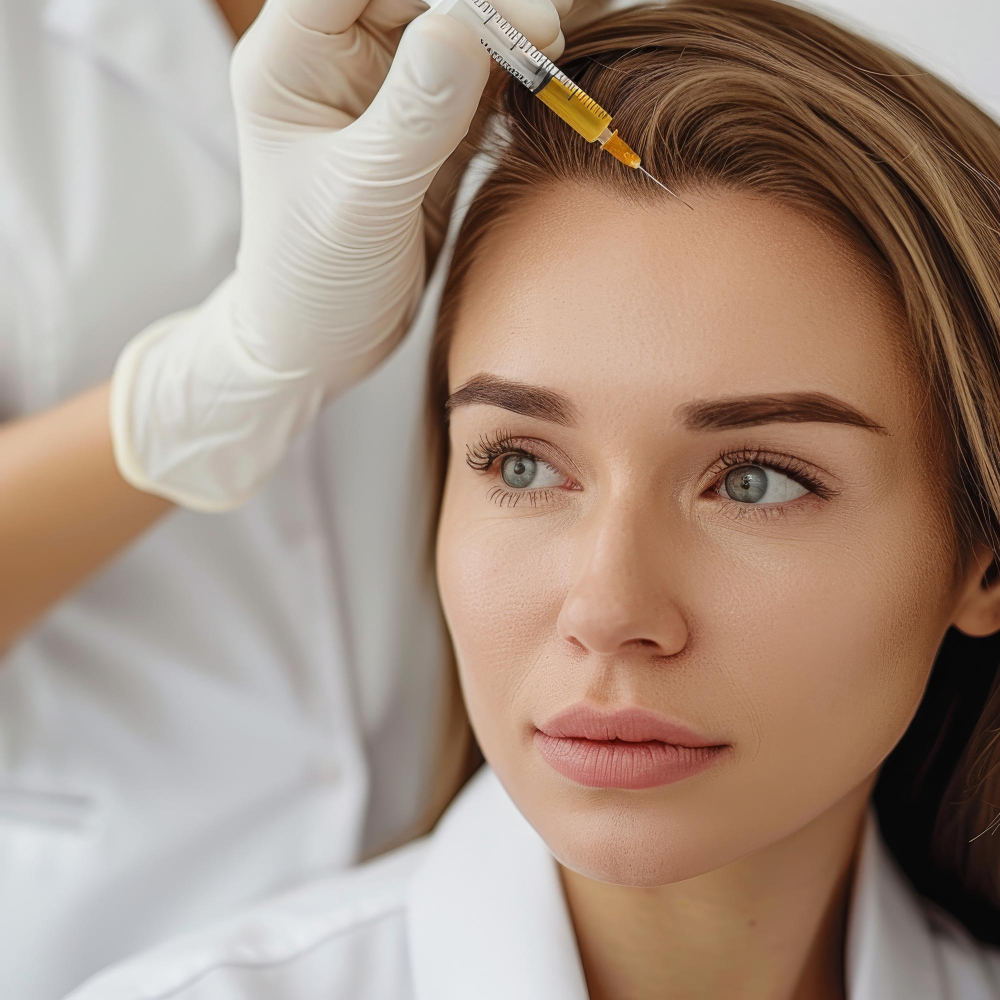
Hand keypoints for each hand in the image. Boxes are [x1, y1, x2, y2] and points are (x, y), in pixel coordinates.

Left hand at [110, 0, 574, 509]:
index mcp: (293, 57)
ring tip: (569, 41)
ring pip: (461, 30)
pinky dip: (521, 76)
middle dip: (488, 5)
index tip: (502, 11)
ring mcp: (389, 90)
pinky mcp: (431, 126)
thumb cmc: (312, 276)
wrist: (320, 340)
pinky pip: (483, 81)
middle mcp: (340, 59)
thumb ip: (412, 115)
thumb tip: (462, 27)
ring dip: (514, 31)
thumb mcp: (360, 198)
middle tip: (550, 31)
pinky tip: (556, 74)